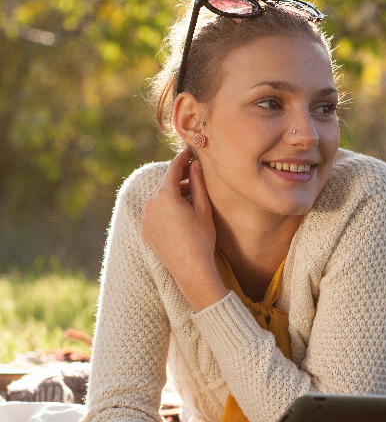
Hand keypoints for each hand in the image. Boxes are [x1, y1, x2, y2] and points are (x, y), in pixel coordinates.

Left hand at [141, 148, 227, 310]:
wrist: (191, 270)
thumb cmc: (201, 239)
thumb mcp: (203, 208)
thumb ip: (197, 184)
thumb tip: (195, 165)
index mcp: (165, 196)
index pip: (173, 169)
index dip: (182, 158)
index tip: (188, 151)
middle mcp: (150, 204)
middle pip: (165, 183)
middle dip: (178, 176)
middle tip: (193, 171)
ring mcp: (146, 218)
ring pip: (159, 197)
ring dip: (173, 193)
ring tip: (190, 196)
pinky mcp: (145, 230)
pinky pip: (155, 211)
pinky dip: (166, 207)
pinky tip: (181, 213)